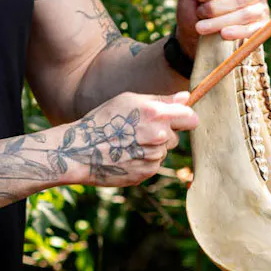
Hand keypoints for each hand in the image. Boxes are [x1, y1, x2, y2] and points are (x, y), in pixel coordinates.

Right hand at [55, 91, 197, 188]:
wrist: (79, 151)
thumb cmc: (103, 120)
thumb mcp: (129, 100)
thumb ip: (161, 100)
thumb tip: (186, 97)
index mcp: (157, 114)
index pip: (191, 118)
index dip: (184, 117)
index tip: (175, 118)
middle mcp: (159, 137)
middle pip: (175, 136)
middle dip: (163, 133)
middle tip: (138, 131)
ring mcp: (153, 157)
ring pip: (163, 152)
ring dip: (152, 148)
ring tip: (128, 144)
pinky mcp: (146, 173)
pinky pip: (153, 165)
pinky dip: (143, 161)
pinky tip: (125, 155)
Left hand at [175, 0, 269, 49]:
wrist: (196, 32)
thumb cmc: (196, 5)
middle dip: (216, 7)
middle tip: (199, 13)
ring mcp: (261, 10)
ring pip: (245, 14)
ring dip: (221, 21)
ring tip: (201, 27)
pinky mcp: (260, 28)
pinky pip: (253, 30)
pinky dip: (237, 32)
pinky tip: (223, 34)